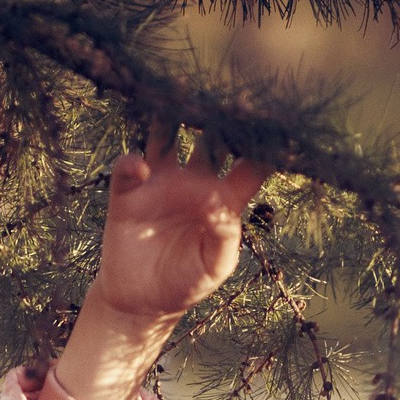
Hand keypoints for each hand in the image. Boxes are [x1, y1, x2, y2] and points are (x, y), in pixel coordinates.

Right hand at [89, 122, 271, 323]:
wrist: (141, 303)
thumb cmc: (186, 283)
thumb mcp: (214, 267)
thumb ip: (225, 237)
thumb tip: (222, 203)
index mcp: (222, 199)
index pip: (249, 165)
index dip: (262, 146)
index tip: (272, 124)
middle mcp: (193, 182)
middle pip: (209, 140)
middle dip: (217, 119)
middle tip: (223, 96)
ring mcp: (160, 184)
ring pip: (166, 139)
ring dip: (170, 122)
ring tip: (174, 103)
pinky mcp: (128, 193)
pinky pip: (127, 169)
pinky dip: (131, 164)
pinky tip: (140, 167)